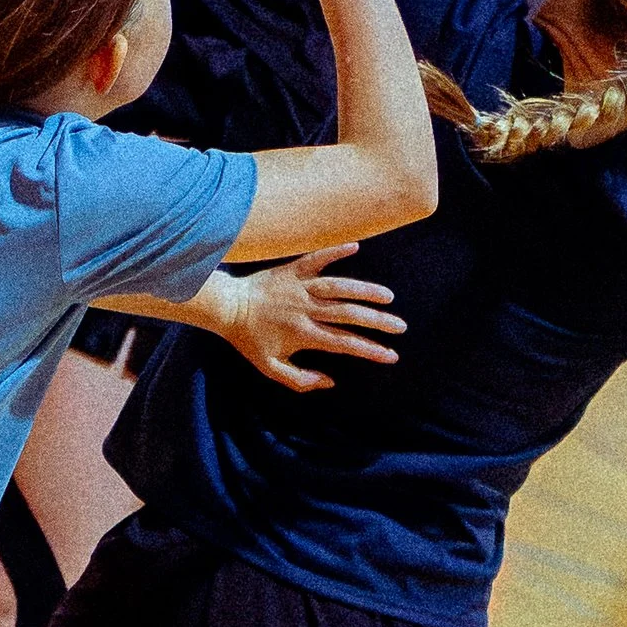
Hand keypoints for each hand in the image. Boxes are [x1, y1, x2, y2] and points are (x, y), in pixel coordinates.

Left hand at [215, 245, 403, 393]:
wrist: (226, 307)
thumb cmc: (249, 340)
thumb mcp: (271, 368)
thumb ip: (300, 380)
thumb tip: (331, 381)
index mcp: (303, 334)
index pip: (344, 344)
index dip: (369, 350)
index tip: (391, 355)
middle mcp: (305, 309)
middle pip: (348, 315)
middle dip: (378, 322)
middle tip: (400, 327)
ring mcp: (299, 287)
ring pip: (338, 287)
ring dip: (365, 291)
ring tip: (389, 297)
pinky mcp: (292, 270)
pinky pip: (316, 258)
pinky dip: (335, 251)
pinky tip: (355, 245)